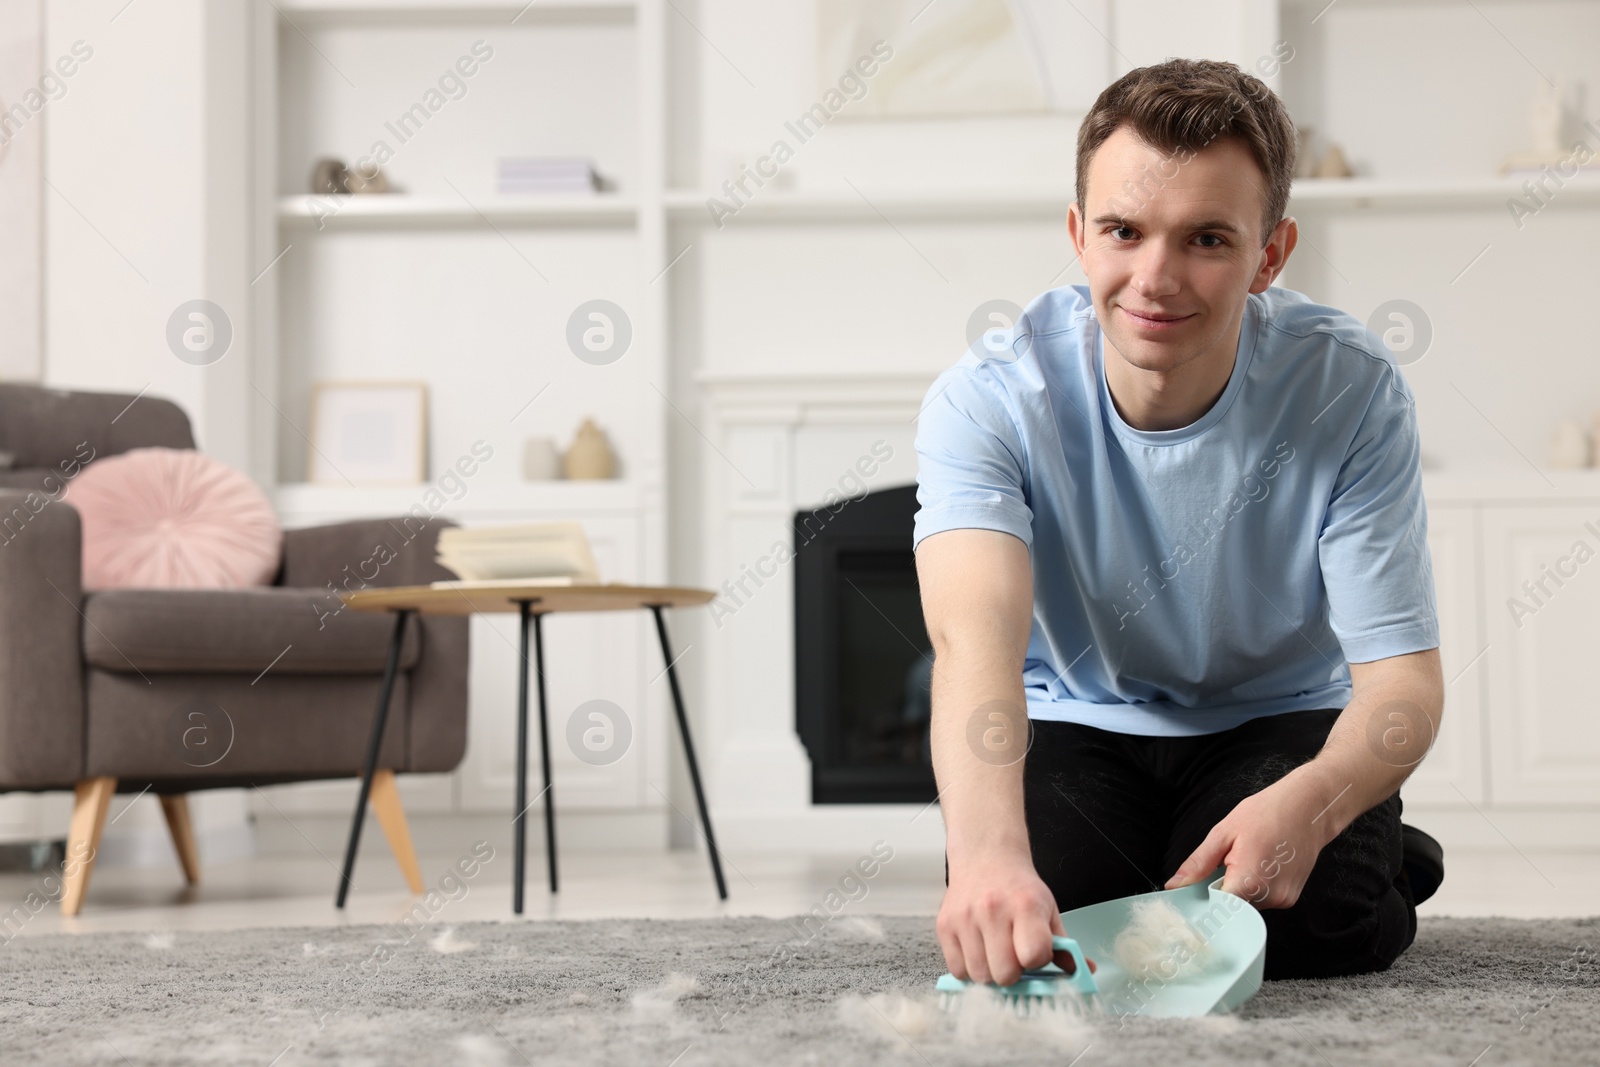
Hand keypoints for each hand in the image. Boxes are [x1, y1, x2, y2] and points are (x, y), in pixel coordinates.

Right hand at [937, 850, 1089, 984]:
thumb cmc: (1018, 888)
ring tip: (996, 953)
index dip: (1038, 962)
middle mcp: (992, 910)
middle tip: (1015, 957)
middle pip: (1005, 974)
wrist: (985, 858)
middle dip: (1013, 974)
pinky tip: (979, 951)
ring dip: (991, 973)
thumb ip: (1064, 945)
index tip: (1036, 954)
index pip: (1034, 956)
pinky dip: (970, 969)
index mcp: (1025, 905)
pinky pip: (958, 970)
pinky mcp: (945, 926)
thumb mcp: (1048, 909)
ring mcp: (965, 919)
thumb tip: (1085, 972)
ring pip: (980, 976)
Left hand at [1163, 768, 1335, 908]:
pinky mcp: (1290, 898)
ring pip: (1247, 904)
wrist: (1310, 807)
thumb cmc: (1267, 812)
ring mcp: (1283, 899)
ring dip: (1239, 888)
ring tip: (1245, 858)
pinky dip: (1254, 886)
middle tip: (1222, 864)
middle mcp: (1270, 897)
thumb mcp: (1224, 832)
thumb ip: (1198, 863)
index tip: (1194, 892)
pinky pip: (1262, 899)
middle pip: (1232, 907)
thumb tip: (1175, 885)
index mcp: (1250, 881)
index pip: (1217, 910)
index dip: (1203, 902)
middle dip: (1221, 891)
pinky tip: (1259, 863)